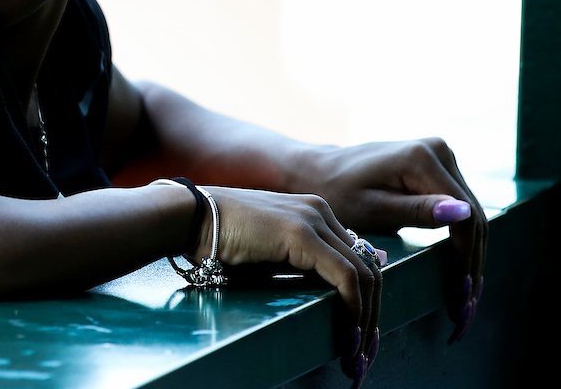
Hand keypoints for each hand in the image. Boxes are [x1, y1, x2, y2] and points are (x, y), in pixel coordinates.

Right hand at [201, 187, 381, 381]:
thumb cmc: (219, 241)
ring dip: (364, 317)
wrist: (189, 217)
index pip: (356, 258)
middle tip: (363, 350)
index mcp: (313, 212)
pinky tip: (346, 331)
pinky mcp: (302, 233)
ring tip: (354, 351)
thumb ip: (301, 267)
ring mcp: (312, 218)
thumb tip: (334, 294)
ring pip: (364, 274)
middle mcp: (320, 210)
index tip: (359, 334)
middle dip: (371, 313)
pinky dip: (352, 308)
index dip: (365, 299)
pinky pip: (345, 276)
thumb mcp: (270, 256)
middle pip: (367, 267)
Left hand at [291, 138, 487, 342]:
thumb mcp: (371, 208)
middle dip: (472, 264)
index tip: (461, 295)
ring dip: (472, 257)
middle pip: (473, 216)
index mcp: (421, 157)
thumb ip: (417, 211)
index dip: (466, 259)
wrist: (320, 170)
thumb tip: (463, 213)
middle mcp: (438, 150)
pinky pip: (459, 208)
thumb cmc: (338, 192)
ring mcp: (441, 155)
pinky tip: (460, 273)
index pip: (463, 217)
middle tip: (465, 308)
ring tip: (465, 299)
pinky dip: (462, 241)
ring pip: (471, 214)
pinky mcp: (438, 166)